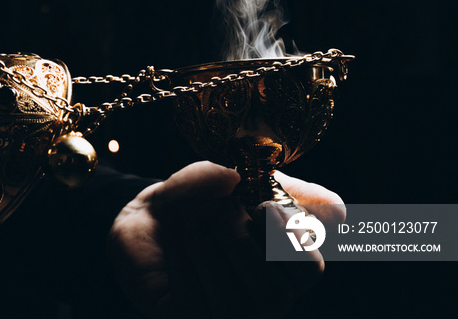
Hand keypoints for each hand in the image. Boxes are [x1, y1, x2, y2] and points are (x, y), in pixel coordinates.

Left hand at [108, 161, 344, 318]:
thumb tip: (338, 212)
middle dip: (238, 243)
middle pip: (272, 294)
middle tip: (216, 209)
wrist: (147, 212)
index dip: (290, 240)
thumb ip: (285, 189)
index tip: (265, 206)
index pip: (308, 270)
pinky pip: (192, 305)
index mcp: (282, 265)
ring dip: (205, 249)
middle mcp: (260, 299)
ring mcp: (225, 316)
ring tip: (188, 224)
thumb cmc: (199, 197)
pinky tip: (174, 245)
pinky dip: (181, 263)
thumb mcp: (237, 179)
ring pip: (232, 303)